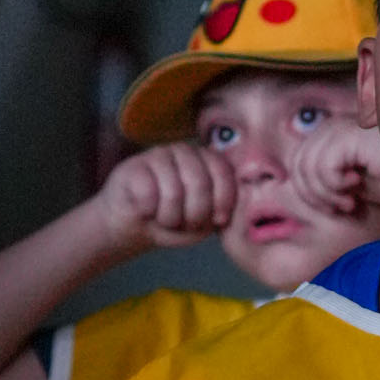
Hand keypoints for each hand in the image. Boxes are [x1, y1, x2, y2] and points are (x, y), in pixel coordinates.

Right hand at [96, 144, 234, 249]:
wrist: (136, 226)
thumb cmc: (176, 222)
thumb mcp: (207, 221)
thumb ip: (224, 208)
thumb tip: (244, 194)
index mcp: (208, 160)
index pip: (224, 173)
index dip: (222, 202)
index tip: (216, 220)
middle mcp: (186, 152)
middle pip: (200, 183)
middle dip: (195, 214)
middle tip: (185, 223)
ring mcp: (159, 155)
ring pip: (174, 192)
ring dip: (170, 217)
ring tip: (164, 218)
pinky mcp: (134, 166)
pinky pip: (149, 194)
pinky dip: (149, 212)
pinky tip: (146, 210)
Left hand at [292, 122, 379, 216]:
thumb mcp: (351, 182)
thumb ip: (323, 178)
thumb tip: (291, 184)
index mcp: (334, 132)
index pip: (297, 159)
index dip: (308, 188)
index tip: (336, 204)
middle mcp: (336, 123)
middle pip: (297, 161)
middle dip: (314, 193)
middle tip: (341, 206)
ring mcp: (343, 125)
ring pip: (306, 166)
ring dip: (326, 193)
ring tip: (349, 200)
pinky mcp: (351, 134)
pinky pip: (322, 166)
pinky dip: (335, 186)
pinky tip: (357, 187)